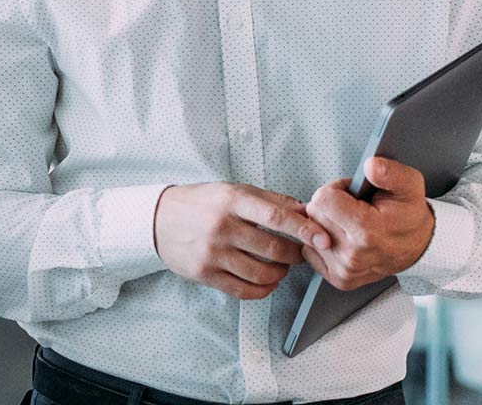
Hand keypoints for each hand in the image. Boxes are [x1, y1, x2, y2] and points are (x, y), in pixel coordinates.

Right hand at [153, 182, 332, 299]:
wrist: (157, 219)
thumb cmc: (200, 203)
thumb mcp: (233, 191)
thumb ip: (270, 201)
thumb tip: (306, 212)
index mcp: (231, 201)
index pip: (276, 217)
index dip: (305, 230)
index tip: (323, 239)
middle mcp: (222, 227)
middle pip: (274, 250)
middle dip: (295, 255)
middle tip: (299, 253)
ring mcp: (212, 253)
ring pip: (262, 274)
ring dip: (280, 274)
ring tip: (280, 267)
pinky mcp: (205, 274)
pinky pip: (245, 290)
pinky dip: (264, 289)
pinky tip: (266, 281)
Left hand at [301, 157, 434, 290]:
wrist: (419, 246)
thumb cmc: (409, 214)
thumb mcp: (409, 184)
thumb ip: (390, 171)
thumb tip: (369, 166)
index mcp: (366, 230)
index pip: (322, 199)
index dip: (336, 190)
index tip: (352, 194)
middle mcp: (353, 254)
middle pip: (314, 215)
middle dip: (329, 206)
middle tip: (352, 208)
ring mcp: (346, 270)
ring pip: (310, 234)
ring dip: (325, 224)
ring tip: (349, 224)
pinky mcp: (340, 279)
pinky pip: (311, 252)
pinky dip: (322, 242)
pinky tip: (342, 238)